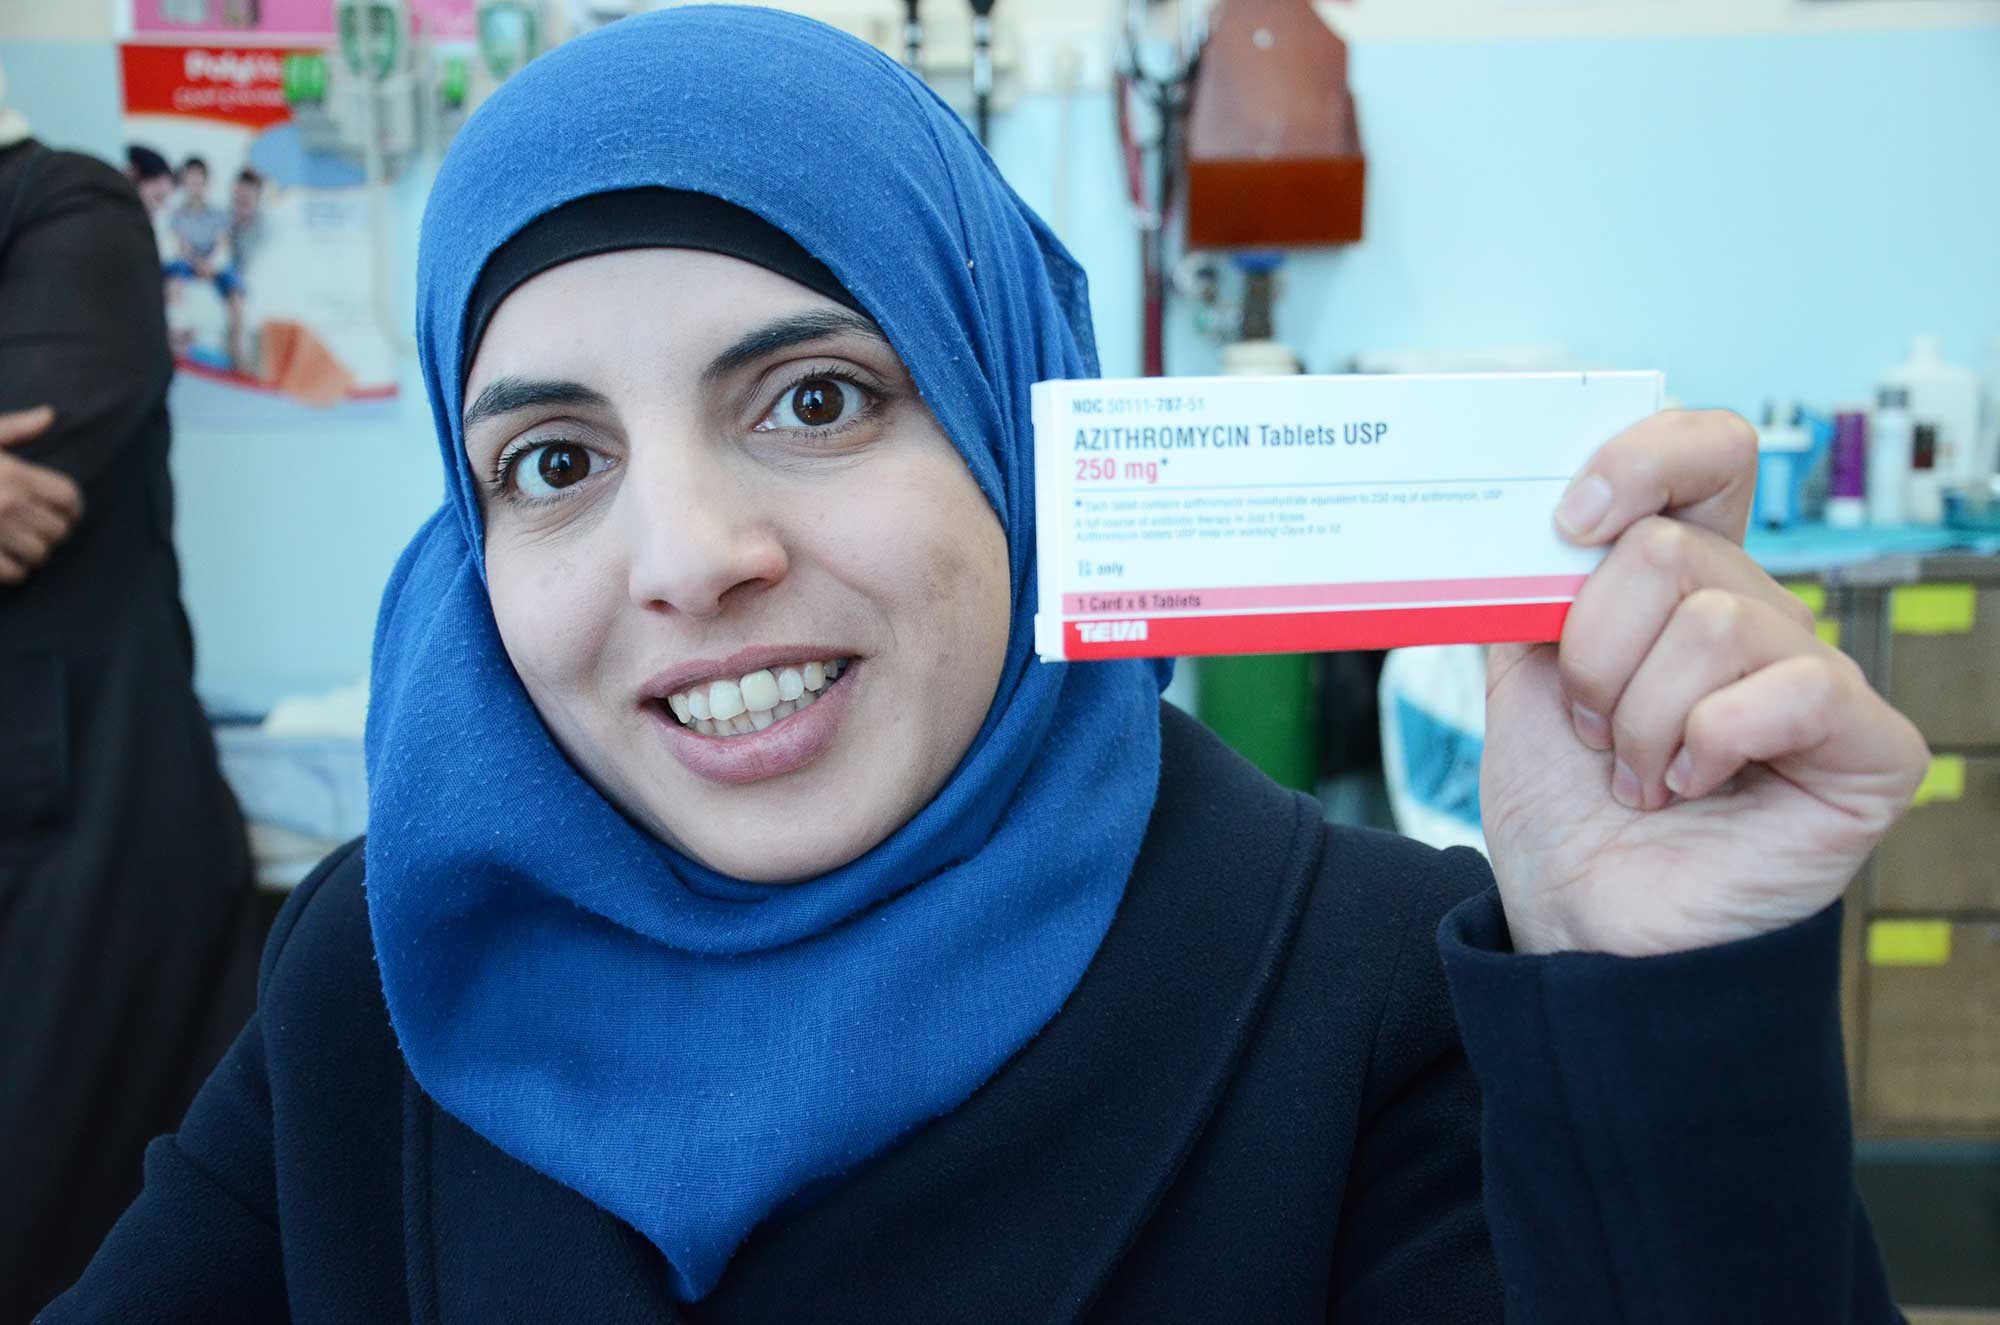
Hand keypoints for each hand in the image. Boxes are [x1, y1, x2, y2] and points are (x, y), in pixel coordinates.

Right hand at [0, 405, 82, 584]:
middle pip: (59, 530)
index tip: (64, 513)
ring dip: (34, 553)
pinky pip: (16, 574)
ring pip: (40, 555)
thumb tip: (49, 414)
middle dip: (51, 532)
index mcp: (15, 474)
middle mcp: (8, 503)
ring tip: (20, 544)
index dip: (71, 508)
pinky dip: (14, 571)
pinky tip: (4, 560)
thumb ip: (15, 428)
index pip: (68, 498)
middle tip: (36, 530)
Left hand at [1479, 410, 1928, 956]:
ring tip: (1633, 775)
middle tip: (1587, 728)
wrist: (1579, 926)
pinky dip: (1710, 742)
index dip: (1642, 458)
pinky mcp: (1868, 749)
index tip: (1566, 520)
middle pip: (1672, 550)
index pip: (1708, 454)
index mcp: (1682, 586)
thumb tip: (1503, 514)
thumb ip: (1520, 587)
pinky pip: (1793, 688)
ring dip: (1638, 716)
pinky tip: (1690, 788)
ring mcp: (1818, 681)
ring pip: (1714, 621)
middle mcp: (1758, 618)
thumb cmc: (1561, 811)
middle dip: (1592, 653)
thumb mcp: (1516, 679)